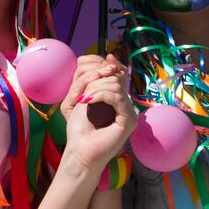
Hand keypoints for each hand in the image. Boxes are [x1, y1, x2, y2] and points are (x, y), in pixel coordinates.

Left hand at [59, 54, 136, 173]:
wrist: (79, 151)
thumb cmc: (79, 127)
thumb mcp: (80, 96)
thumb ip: (90, 77)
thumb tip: (109, 56)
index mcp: (115, 97)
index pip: (116, 70)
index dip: (103, 64)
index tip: (94, 66)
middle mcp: (125, 103)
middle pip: (115, 75)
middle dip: (94, 78)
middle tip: (83, 93)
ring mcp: (129, 112)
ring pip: (116, 84)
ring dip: (95, 88)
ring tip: (84, 100)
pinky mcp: (129, 121)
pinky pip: (117, 97)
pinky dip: (100, 95)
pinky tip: (88, 101)